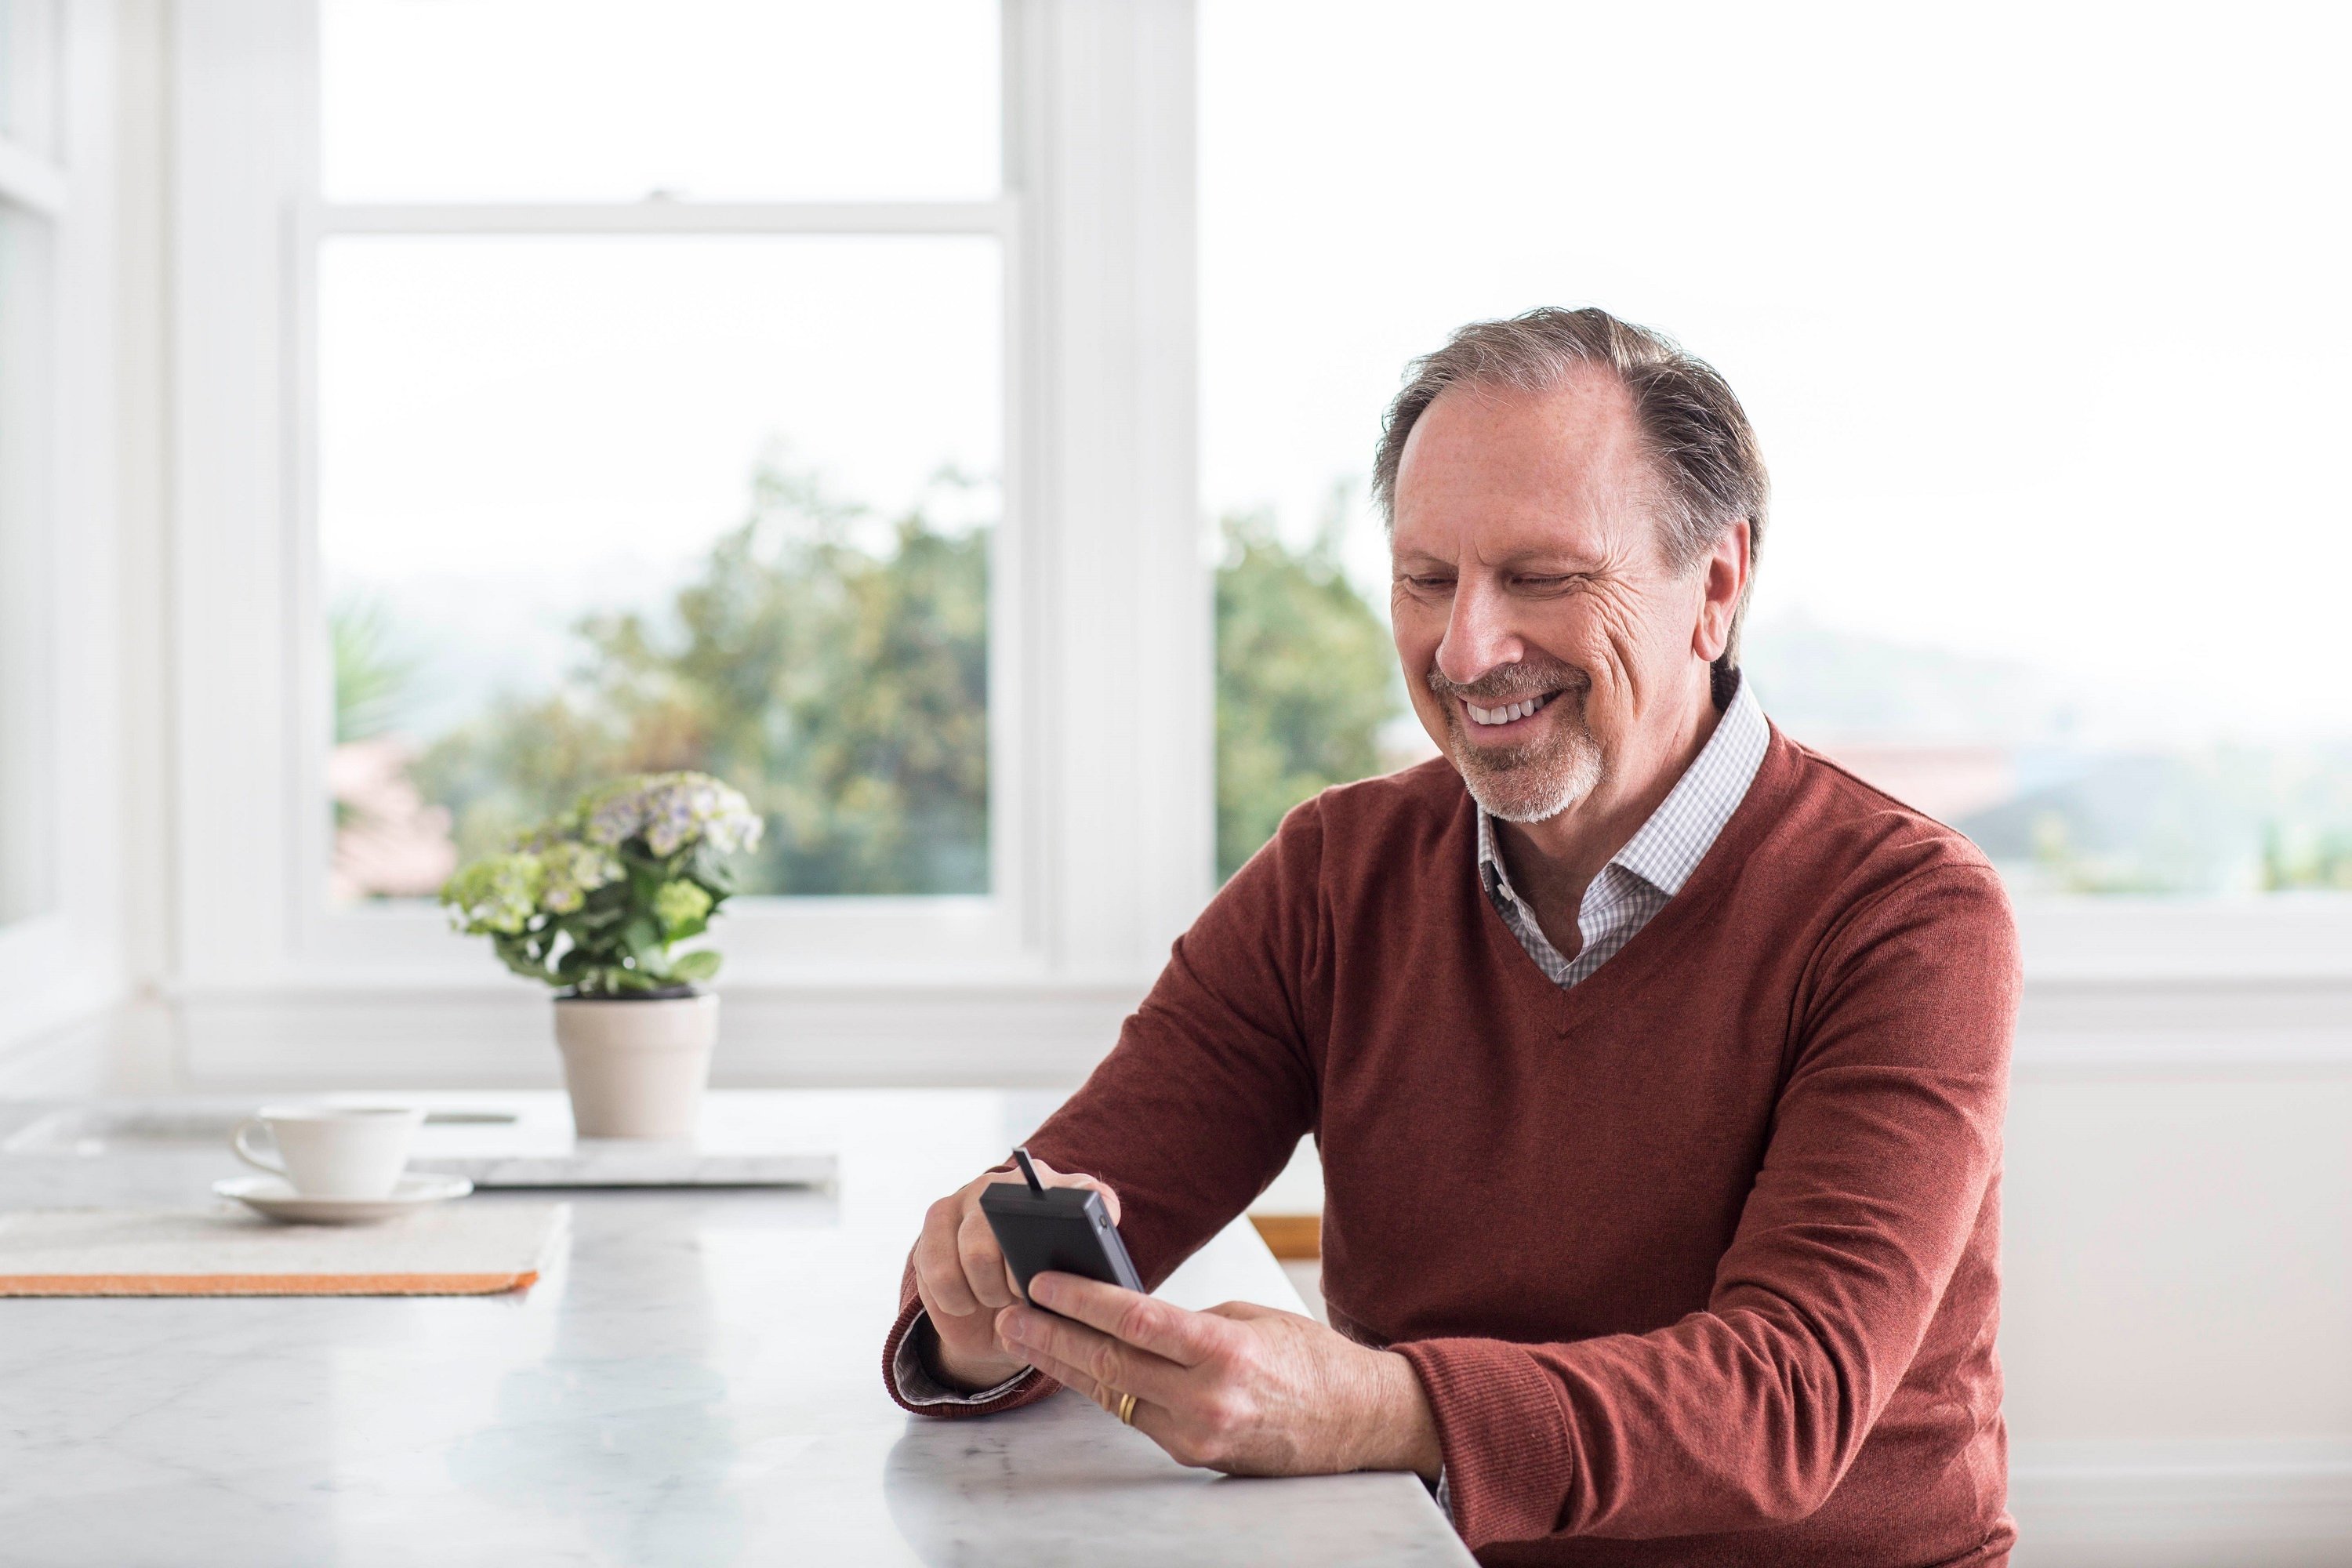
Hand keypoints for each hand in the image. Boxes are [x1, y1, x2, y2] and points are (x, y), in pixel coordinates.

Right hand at [910, 1157, 1123, 1392]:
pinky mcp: (938, 1215)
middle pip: (1019, 1229)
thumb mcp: (1068, 1294)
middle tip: (1020, 1297)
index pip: (1087, 1195)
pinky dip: (955, 1299)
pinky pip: (938, 1268)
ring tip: (995, 1299)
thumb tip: (1084, 1284)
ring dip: (987, 1292)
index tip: (1087, 1246)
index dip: (1089, 1218)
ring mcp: (975, 1194)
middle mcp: (1019, 1183)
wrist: (990, 1312)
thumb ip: (1080, 1281)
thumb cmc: (1038, 1298)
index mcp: (1066, 1195)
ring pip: (976, 1252)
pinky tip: (967, 1301)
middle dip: (1020, 1281)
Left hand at [994, 1271, 1442, 1479]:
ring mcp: (1198, 1435)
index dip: (1081, 1301)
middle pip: (1110, 1363)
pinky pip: (1139, 1416)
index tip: (1043, 1284)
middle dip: (1052, 1338)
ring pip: (1114, 1394)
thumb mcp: (1251, 1319)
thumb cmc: (1311, 1360)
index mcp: (1225, 1351)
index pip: (1136, 1320)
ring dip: (1066, 1366)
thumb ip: (1188, 1322)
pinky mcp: (1195, 1456)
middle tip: (1010, 1317)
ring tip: (1027, 1340)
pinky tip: (1077, 1368)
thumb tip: (1129, 1315)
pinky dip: (1106, 1390)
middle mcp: (1207, 1399)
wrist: (1359, 1422)